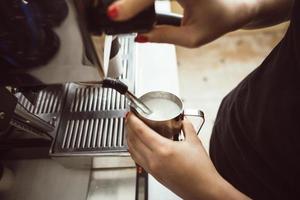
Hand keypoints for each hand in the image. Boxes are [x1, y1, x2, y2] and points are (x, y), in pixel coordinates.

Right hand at [107, 0, 256, 46]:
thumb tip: (139, 36)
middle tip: (112, 13)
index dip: (131, 4)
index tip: (114, 15)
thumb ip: (163, 36)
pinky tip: (134, 7)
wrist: (236, 5)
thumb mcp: (192, 37)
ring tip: (121, 12)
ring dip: (134, 1)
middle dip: (128, 2)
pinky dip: (142, 1)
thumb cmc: (221, 19)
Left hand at [125, 112, 248, 198]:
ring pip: (132, 150)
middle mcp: (154, 159)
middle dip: (129, 127)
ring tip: (131, 129)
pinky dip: (133, 149)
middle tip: (130, 118)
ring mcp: (152, 168)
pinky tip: (136, 145)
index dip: (133, 120)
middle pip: (133, 139)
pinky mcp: (153, 174)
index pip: (140, 131)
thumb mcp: (194, 142)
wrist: (203, 190)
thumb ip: (187, 127)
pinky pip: (137, 159)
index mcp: (163, 149)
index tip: (131, 113)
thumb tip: (183, 121)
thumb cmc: (201, 171)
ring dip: (129, 138)